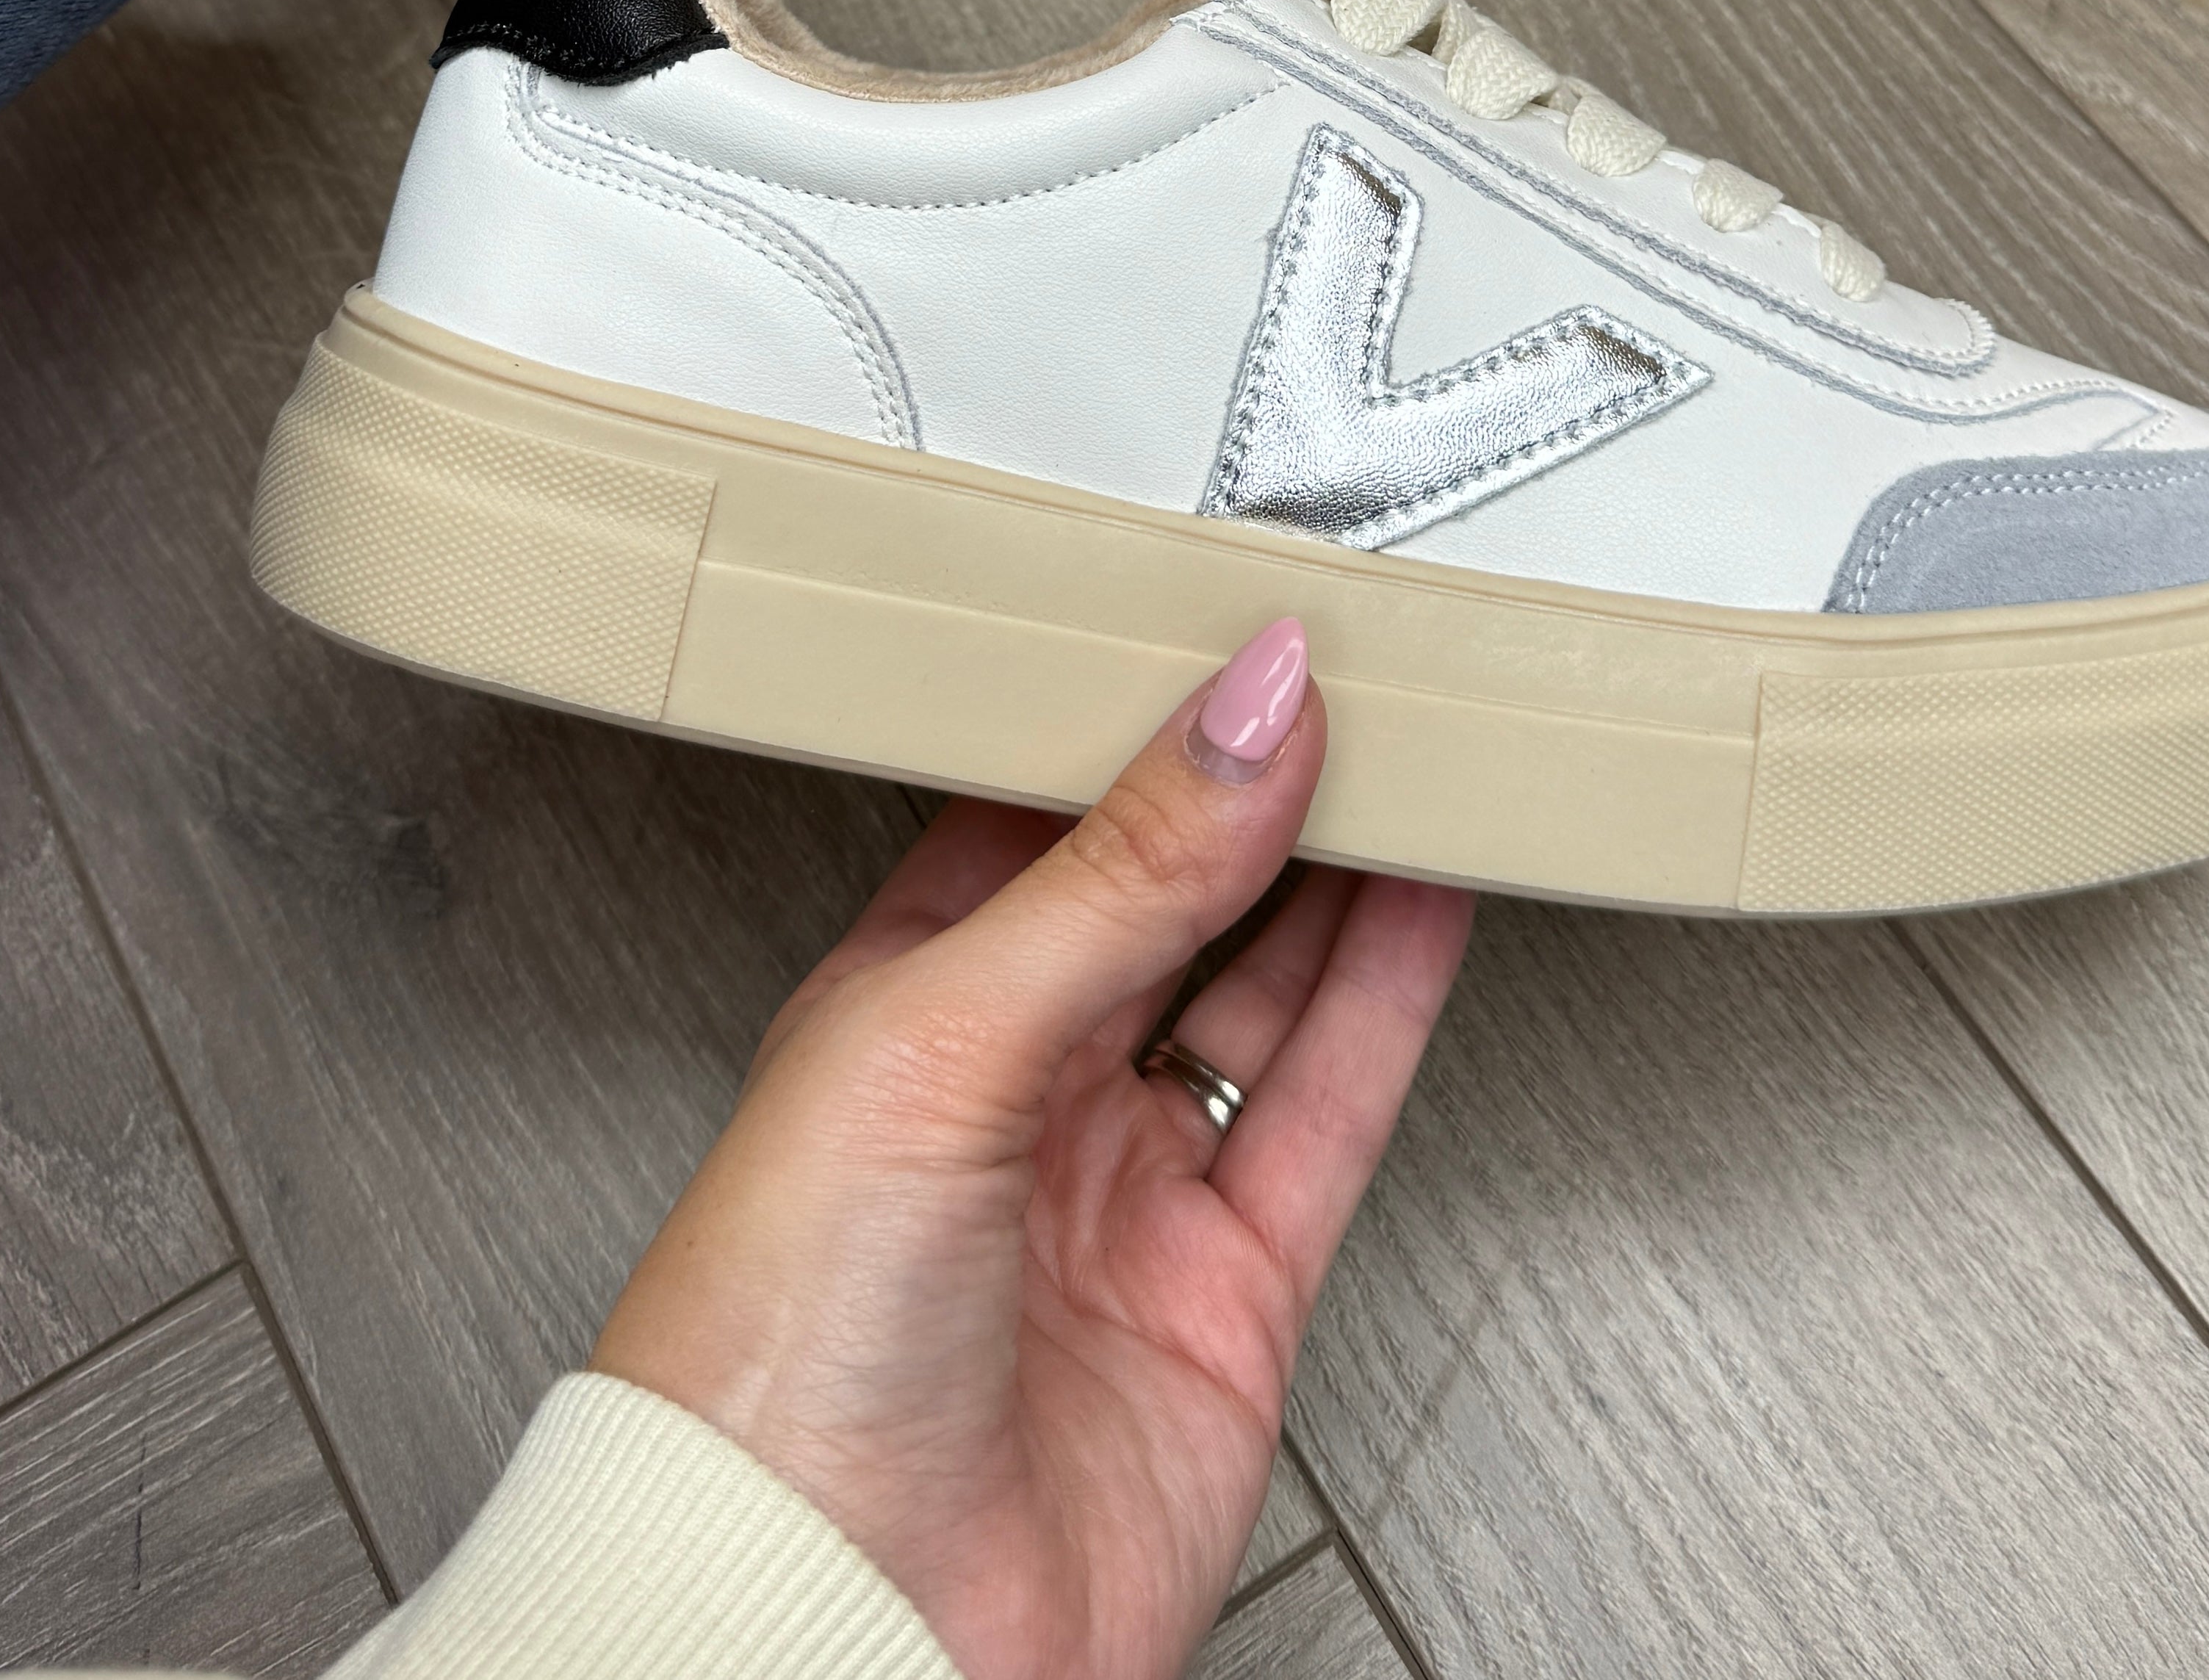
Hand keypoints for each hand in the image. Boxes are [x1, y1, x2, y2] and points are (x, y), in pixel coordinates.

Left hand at [592, 617, 1474, 1678]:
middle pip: (1167, 895)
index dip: (1139, 719)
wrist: (830, 1637)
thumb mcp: (939, 1039)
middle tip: (1353, 668)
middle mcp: (1012, 1095)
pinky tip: (1436, 898)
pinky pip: (1326, 1108)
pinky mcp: (1224, 1297)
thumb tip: (1240, 711)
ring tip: (1422, 744)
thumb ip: (1117, 870)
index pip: (1040, 815)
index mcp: (898, 1009)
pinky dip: (1392, 996)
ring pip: (1263, 987)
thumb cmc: (772, 1366)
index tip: (1232, 630)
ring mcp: (1122, 1195)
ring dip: (1344, 869)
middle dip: (1254, 785)